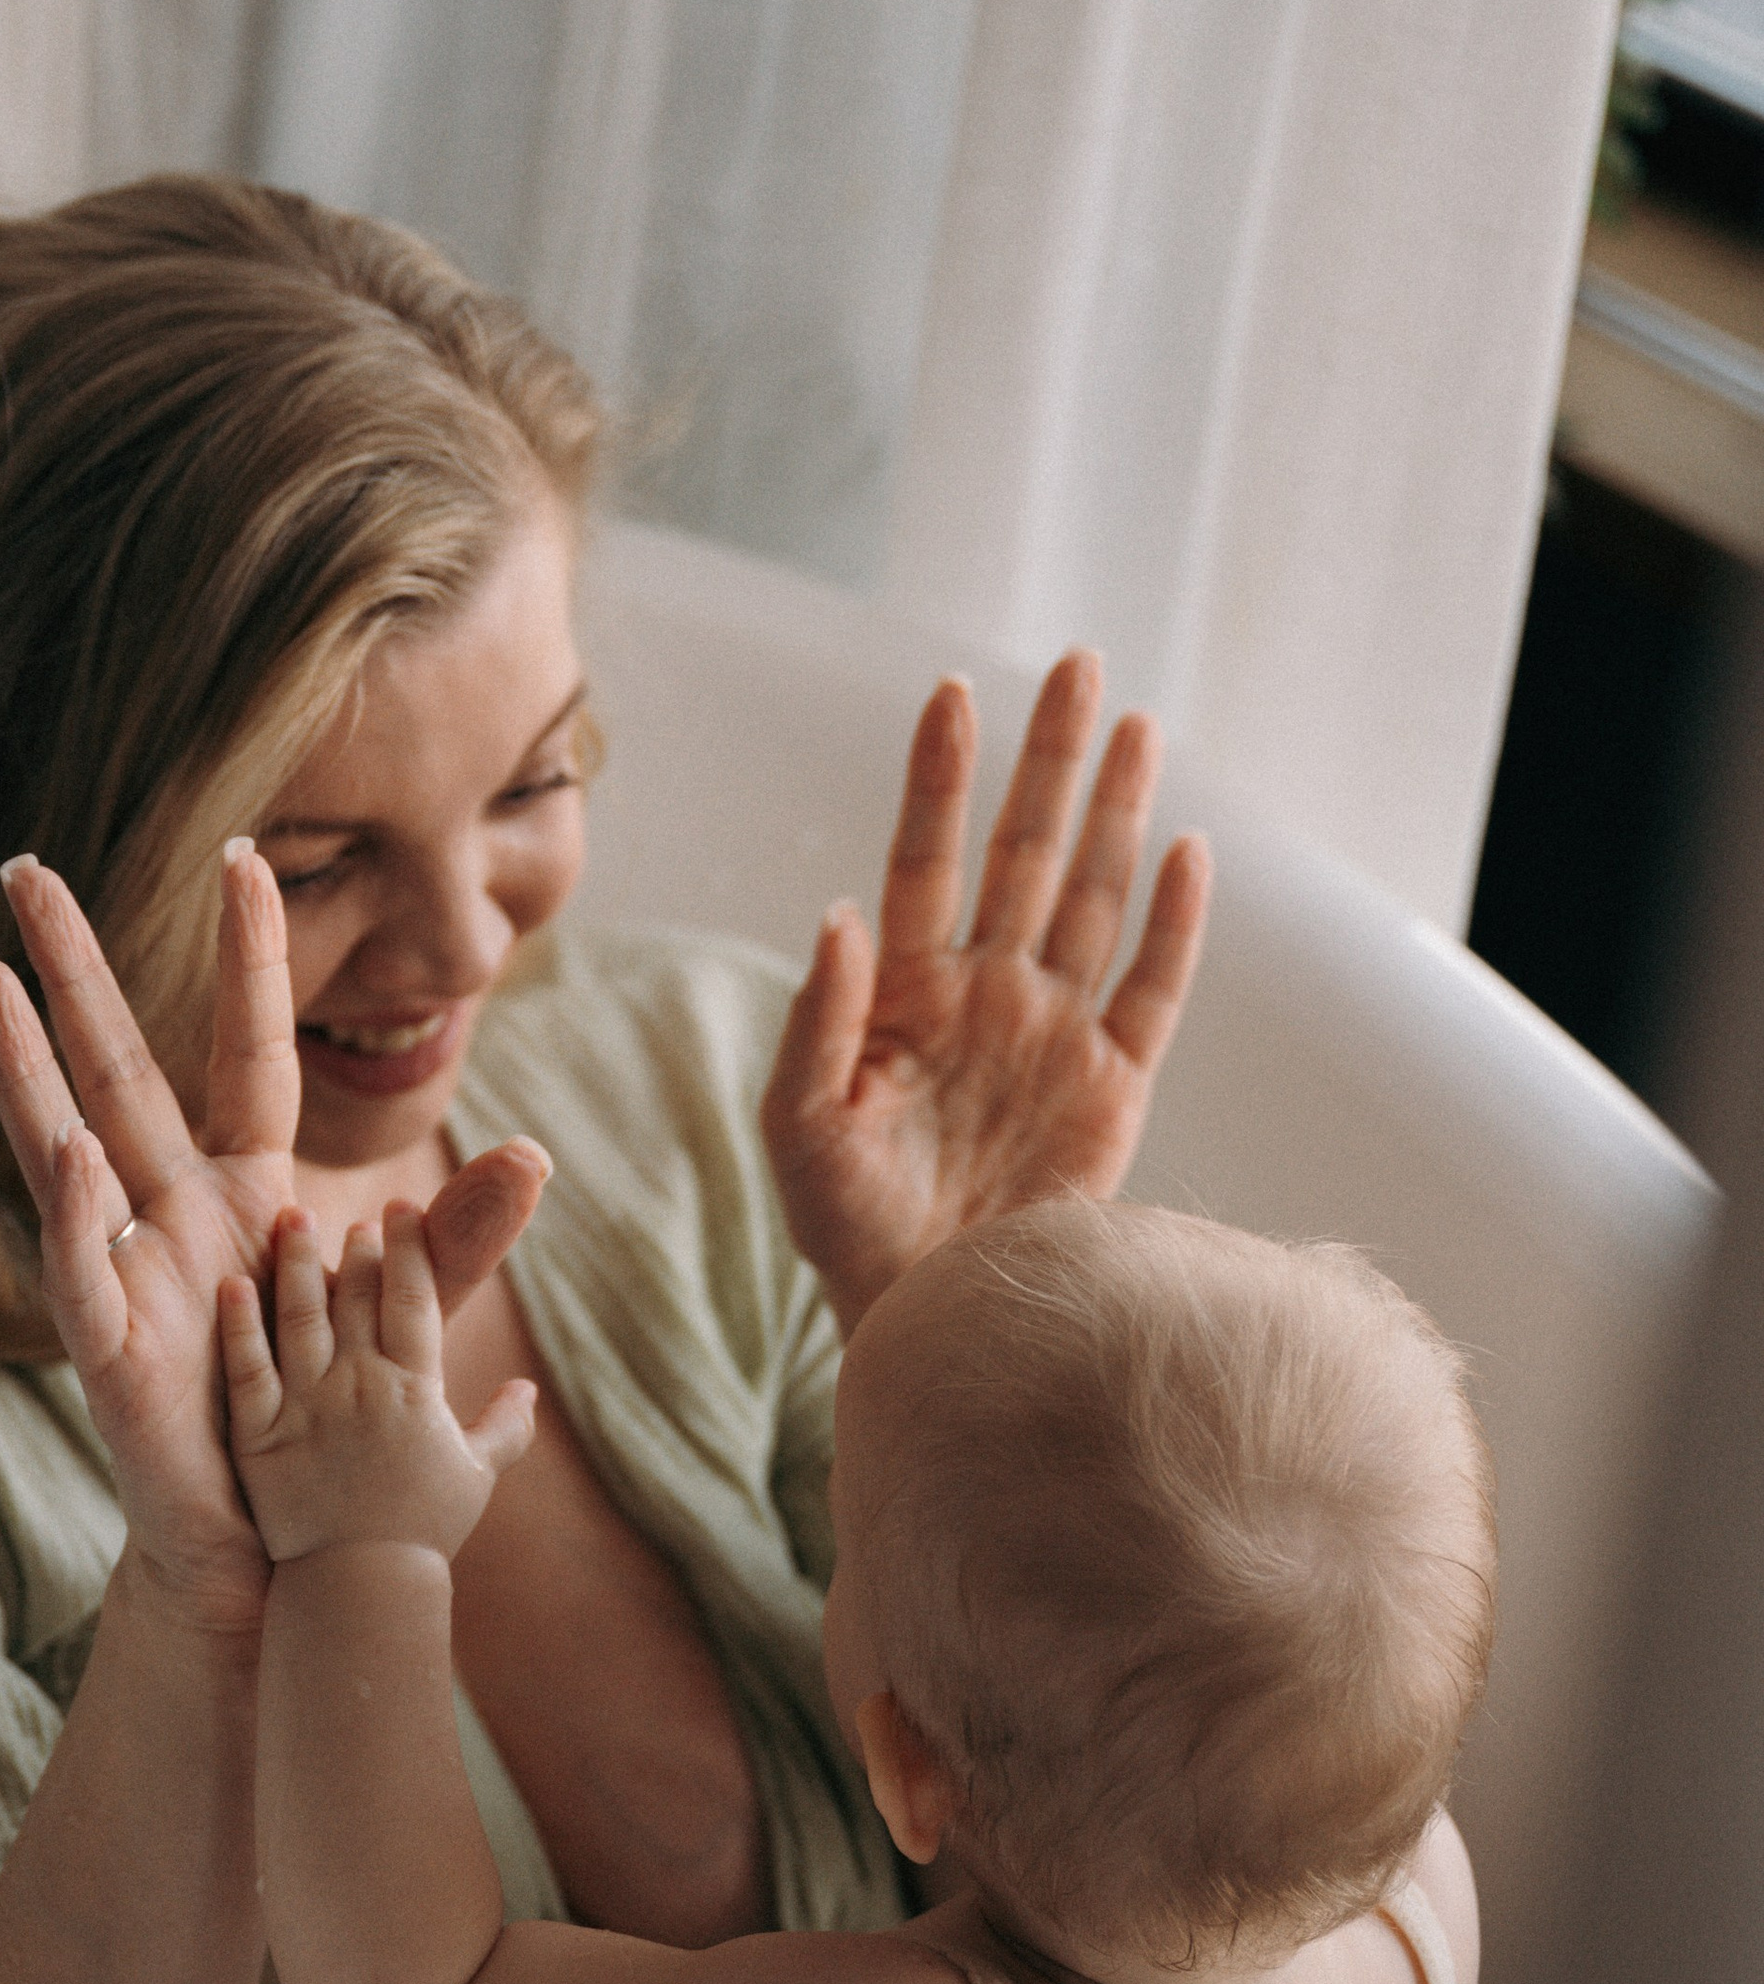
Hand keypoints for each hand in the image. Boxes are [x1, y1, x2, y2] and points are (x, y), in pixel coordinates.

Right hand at [0, 852, 547, 1620]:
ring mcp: (129, 1267)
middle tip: (23, 869)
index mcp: (244, 1187)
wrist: (272, 1548)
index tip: (245, 856)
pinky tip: (64, 1141)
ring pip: (63, 1140)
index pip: (245, 1047)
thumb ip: (460, 1242)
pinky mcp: (110, 1344)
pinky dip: (73, 1205)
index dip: (248, 958)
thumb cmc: (320, 1425)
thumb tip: (533, 1155)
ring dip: (23, 1060)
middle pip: (116, 1064)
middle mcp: (171, 1208)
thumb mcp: (403, 1322)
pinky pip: (82, 1262)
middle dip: (72, 968)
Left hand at [220, 1206, 536, 1566]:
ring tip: (292, 1219)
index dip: (408, 1247)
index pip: (413, 1298)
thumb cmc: (422, 1534)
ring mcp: (306, 1407)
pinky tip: (232, 1284)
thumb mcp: (474, 1476)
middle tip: (355, 1215)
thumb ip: (503, 1427)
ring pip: (301, 1317)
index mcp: (414, 1390)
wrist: (360, 1588)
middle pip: (358, 1296)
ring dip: (296, 1264)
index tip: (400, 1208)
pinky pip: (247, 1368)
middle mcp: (361, 1386)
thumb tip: (528, 1390)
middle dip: (359, 1247)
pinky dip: (239, 1324)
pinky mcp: (259, 1436)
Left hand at [761, 651, 1210, 1333]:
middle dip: (1049, 759)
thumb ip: (818, 1020)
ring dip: (1113, 812)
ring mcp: (1054, 1035)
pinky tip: (1184, 851)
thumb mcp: (800, 1127)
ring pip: (1092, 898)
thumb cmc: (845, 1230)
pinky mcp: (1113, 1089)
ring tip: (1136, 725)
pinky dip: (1171, 924)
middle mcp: (987, 994)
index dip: (939, 776)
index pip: (923, 857)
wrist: (928, 1319)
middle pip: (1025, 852)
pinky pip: (1151, 991)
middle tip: (1076, 664)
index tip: (950, 689)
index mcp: (905, 993)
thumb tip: (840, 911)